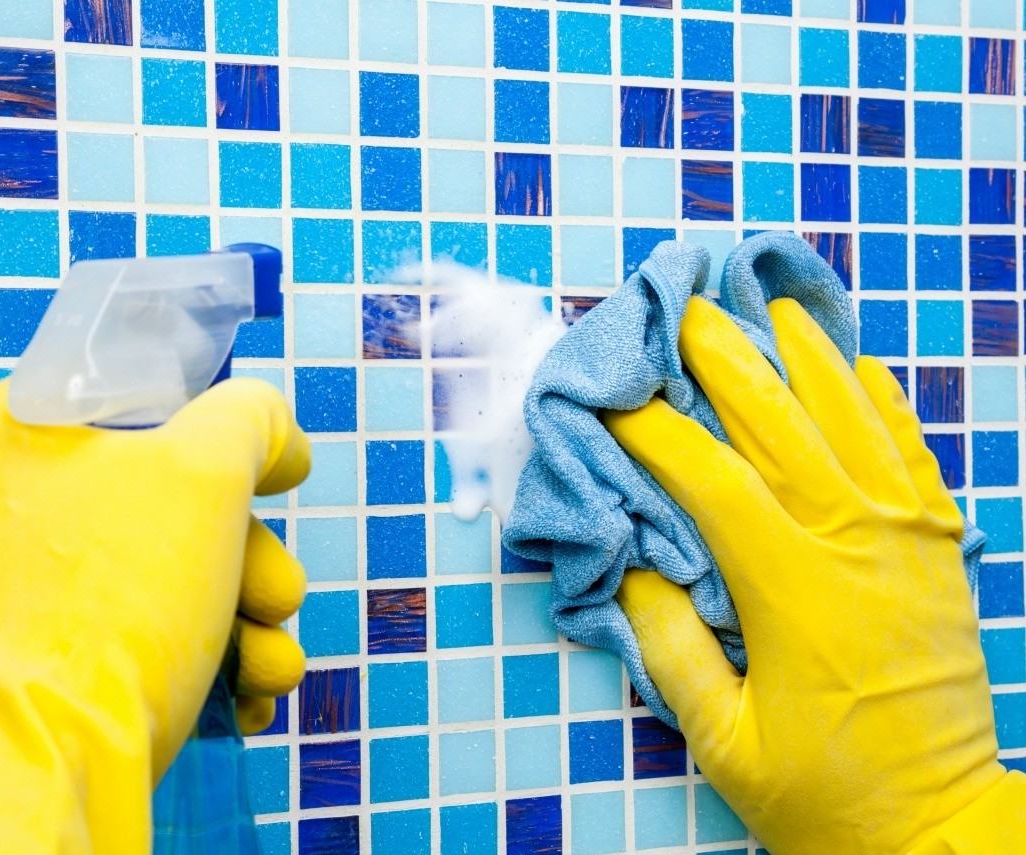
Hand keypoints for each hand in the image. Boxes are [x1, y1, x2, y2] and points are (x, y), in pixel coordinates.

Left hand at [0, 379, 309, 853]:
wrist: (33, 763)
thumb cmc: (110, 598)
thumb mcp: (207, 469)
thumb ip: (252, 420)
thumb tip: (277, 442)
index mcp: (4, 430)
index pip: (137, 408)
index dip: (218, 443)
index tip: (268, 486)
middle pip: (157, 507)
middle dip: (248, 561)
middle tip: (277, 599)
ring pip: (147, 583)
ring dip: (237, 622)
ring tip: (269, 667)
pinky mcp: (10, 670)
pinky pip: (112, 641)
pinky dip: (186, 664)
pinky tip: (242, 699)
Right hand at [606, 297, 1024, 853]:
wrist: (939, 827)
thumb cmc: (821, 794)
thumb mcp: (722, 740)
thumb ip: (668, 646)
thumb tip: (629, 562)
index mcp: (794, 590)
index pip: (712, 480)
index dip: (656, 431)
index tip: (614, 400)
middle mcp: (856, 544)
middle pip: (783, 424)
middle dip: (726, 358)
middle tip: (684, 307)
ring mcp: (908, 539)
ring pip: (855, 419)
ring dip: (808, 355)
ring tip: (771, 304)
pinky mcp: (940, 548)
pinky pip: (913, 452)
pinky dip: (885, 400)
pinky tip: (859, 362)